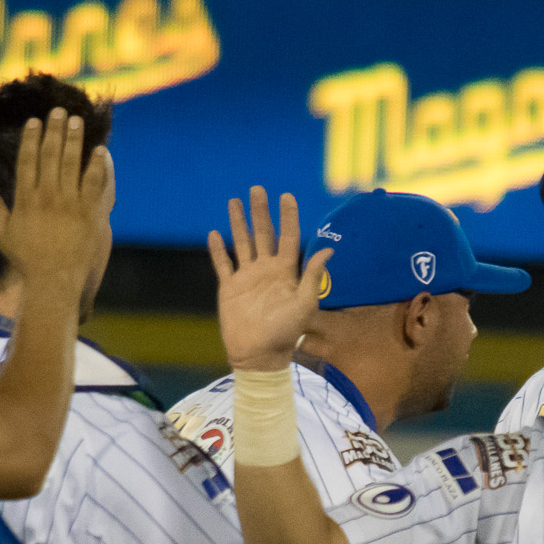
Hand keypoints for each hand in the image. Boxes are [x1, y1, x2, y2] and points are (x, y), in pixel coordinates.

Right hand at [0, 107, 113, 288]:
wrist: (54, 281)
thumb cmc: (27, 260)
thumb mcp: (3, 233)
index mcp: (25, 200)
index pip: (27, 161)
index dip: (31, 138)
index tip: (35, 121)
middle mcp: (47, 198)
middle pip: (50, 155)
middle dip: (55, 130)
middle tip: (60, 112)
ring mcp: (69, 204)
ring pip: (72, 164)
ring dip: (75, 140)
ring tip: (77, 121)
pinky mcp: (89, 213)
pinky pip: (95, 183)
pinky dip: (97, 165)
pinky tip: (100, 150)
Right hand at [209, 187, 330, 372]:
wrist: (259, 355)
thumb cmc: (285, 333)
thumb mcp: (305, 304)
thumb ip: (313, 276)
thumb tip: (329, 249)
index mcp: (285, 271)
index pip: (288, 237)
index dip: (288, 217)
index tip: (287, 196)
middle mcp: (266, 270)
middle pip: (263, 233)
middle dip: (260, 211)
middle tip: (257, 189)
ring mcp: (247, 277)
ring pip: (242, 242)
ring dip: (238, 222)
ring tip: (234, 201)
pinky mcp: (229, 288)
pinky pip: (222, 264)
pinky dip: (217, 249)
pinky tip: (214, 233)